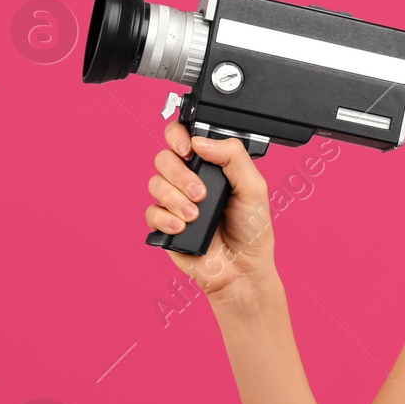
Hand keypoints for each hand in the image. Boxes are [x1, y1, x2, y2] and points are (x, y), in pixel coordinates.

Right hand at [147, 119, 276, 301]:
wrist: (243, 268)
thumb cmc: (252, 229)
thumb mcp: (254, 187)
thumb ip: (233, 157)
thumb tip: (201, 141)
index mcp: (210, 165)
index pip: (182, 137)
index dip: (177, 136)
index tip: (187, 149)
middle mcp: (188, 180)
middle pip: (164, 158)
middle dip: (180, 174)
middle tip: (201, 193)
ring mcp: (174, 202)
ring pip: (154, 183)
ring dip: (175, 198)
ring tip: (196, 214)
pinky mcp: (164, 225)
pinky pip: (150, 212)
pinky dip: (165, 218)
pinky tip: (183, 226)